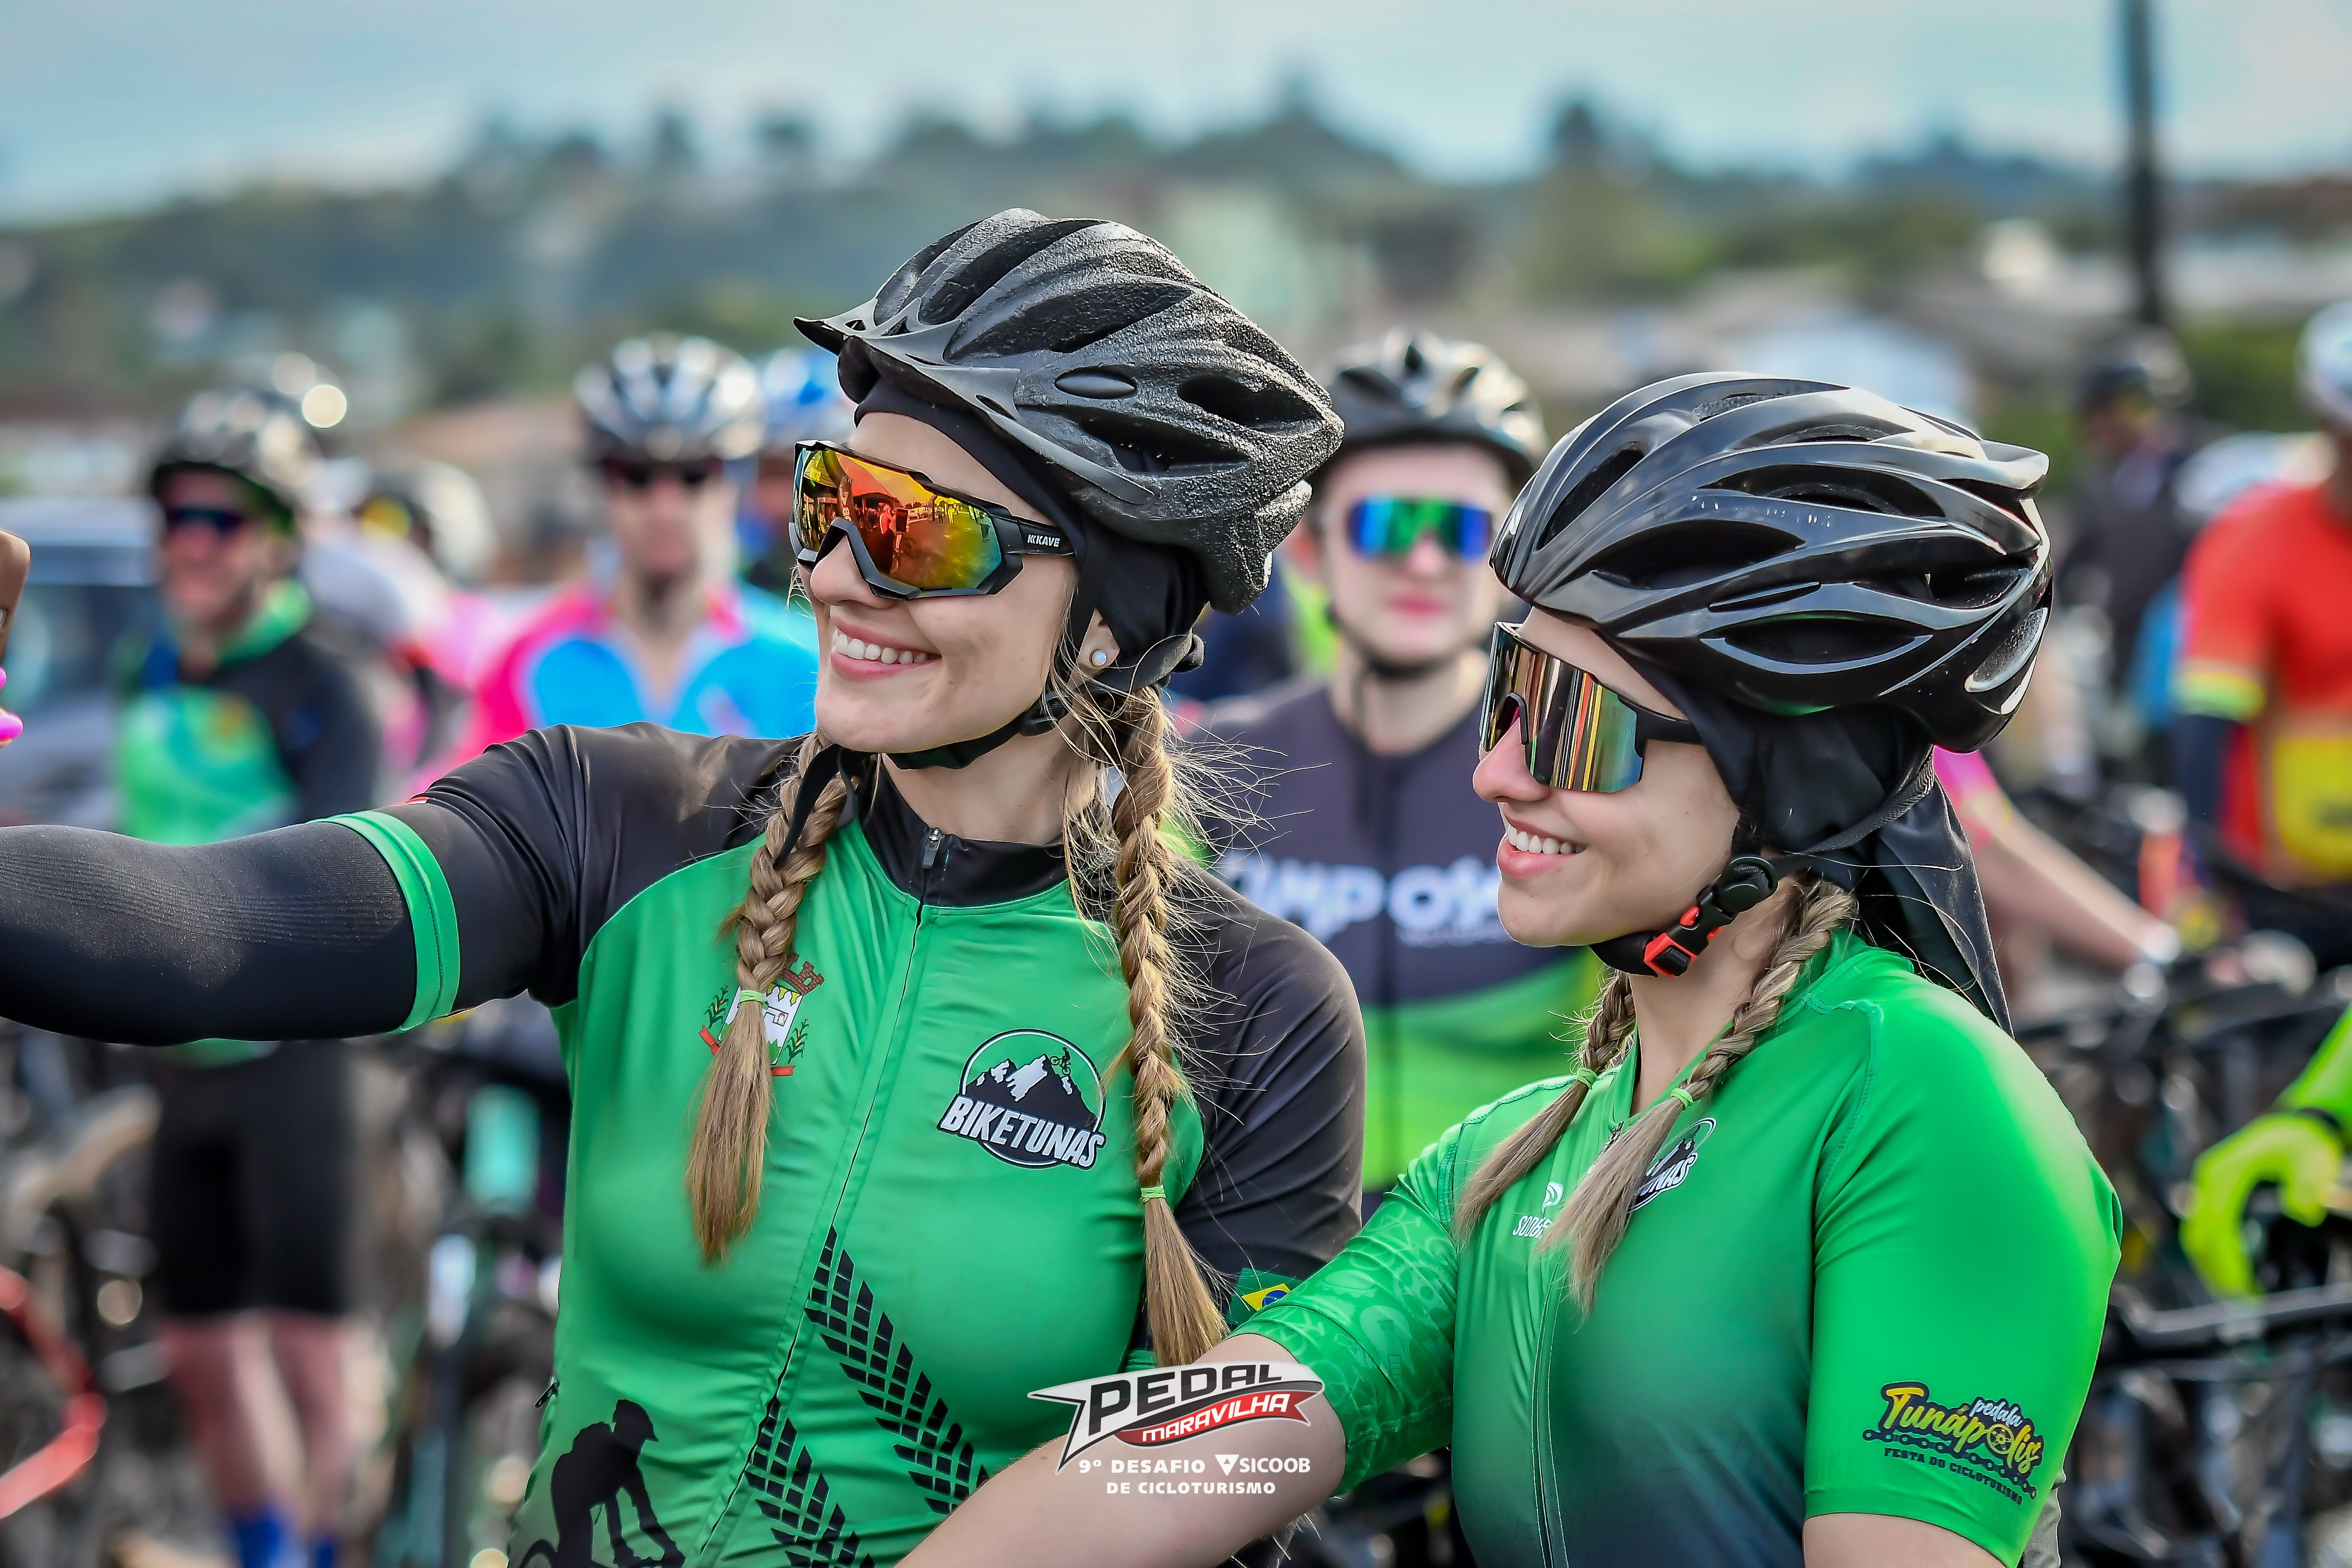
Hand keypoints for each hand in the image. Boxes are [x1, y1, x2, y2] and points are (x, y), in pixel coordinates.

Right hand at [2182, 1112, 2343, 1297]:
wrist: (2294, 1126)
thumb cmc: (2302, 1144)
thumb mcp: (2313, 1160)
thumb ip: (2308, 1185)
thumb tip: (2304, 1212)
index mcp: (2225, 1172)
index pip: (2218, 1223)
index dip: (2227, 1257)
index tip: (2241, 1285)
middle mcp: (2208, 1178)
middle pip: (2198, 1233)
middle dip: (2215, 1270)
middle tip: (2240, 1299)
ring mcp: (2205, 1185)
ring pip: (2194, 1234)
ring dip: (2209, 1265)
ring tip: (2234, 1292)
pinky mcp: (2210, 1192)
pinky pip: (2201, 1227)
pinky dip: (2210, 1252)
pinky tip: (2228, 1270)